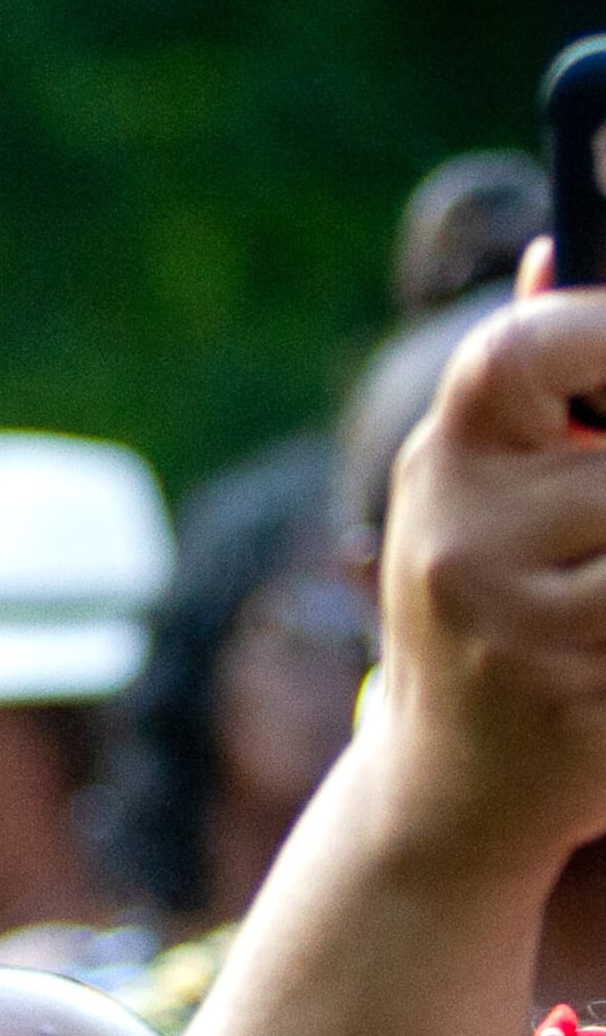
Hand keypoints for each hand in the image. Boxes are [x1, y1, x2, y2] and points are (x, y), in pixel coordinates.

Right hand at [366, 266, 605, 882]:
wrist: (450, 785)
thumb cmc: (494, 608)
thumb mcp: (487, 488)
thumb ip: (537, 381)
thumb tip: (557, 251)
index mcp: (444, 463)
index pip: (522, 352)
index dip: (600, 332)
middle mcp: (461, 535)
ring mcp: (516, 621)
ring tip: (603, 582)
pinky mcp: (576, 692)